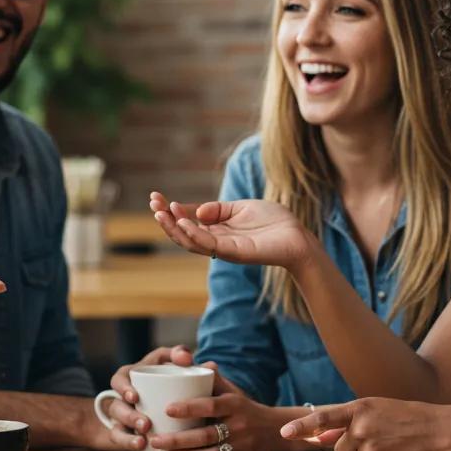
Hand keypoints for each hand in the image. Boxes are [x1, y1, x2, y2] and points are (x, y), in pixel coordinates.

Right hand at [101, 345, 195, 450]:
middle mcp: (123, 397)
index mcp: (129, 377)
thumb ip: (182, 357)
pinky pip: (121, 440)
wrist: (163, 400)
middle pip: (117, 407)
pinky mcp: (125, 432)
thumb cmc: (165, 377)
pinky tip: (142, 447)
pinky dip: (129, 443)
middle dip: (130, 417)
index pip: (119, 380)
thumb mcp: (169, 363)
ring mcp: (122, 416)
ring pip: (117, 427)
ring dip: (129, 435)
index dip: (123, 388)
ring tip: (144, 440)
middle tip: (146, 424)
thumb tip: (210, 365)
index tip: (135, 397)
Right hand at [148, 192, 316, 270]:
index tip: (155, 197)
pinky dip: (194, 235)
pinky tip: (184, 223)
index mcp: (217, 229)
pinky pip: (209, 246)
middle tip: (153, 204)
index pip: (187, 221)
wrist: (297, 236)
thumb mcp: (240, 207)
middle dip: (166, 220)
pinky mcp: (234, 253)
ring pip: (191, 242)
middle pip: (183, 233)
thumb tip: (195, 211)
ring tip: (161, 214)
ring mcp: (224, 249)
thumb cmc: (273, 221)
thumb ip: (218, 209)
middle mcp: (217, 240)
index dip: (170, 211)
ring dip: (174, 229)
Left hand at [148, 371, 315, 450]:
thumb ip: (212, 378)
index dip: (189, 408)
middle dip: (178, 438)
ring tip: (161, 450)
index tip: (167, 409)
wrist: (274, 431)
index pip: (210, 405)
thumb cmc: (243, 407)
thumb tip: (190, 360)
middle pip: (205, 434)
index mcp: (233, 404)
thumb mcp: (232, 390)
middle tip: (154, 437)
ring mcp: (237, 444)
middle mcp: (237, 425)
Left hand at [281, 397, 450, 450]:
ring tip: (393, 448)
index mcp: (359, 409)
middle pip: (340, 450)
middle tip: (379, 440)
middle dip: (354, 449)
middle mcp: (362, 429)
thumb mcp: (376, 410)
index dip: (302, 426)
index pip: (323, 418)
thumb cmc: (408, 418)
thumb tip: (319, 437)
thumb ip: (348, 422)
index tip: (283, 433)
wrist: (443, 432)